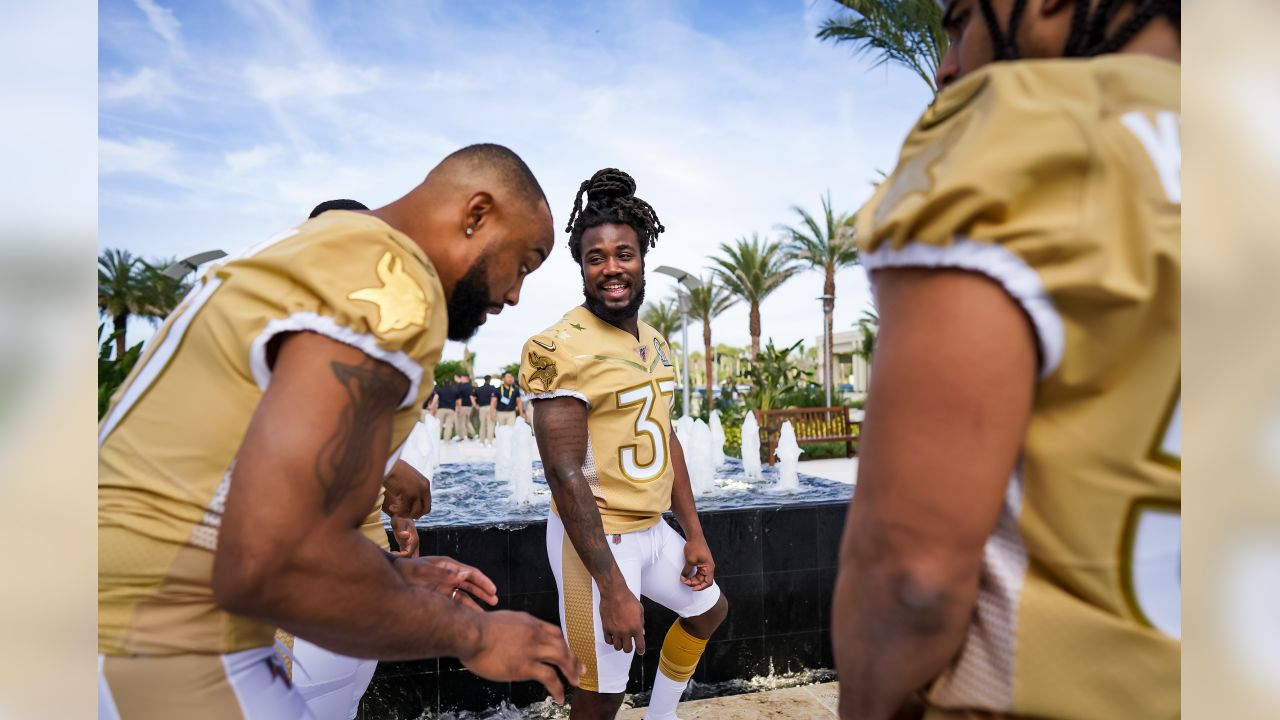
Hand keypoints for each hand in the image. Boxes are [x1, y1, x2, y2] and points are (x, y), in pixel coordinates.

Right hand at [383, 460, 430, 518]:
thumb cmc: (395, 470)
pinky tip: (391, 507)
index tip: (409, 512)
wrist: (389, 463)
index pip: (427, 504)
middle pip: (424, 510)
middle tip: (402, 513)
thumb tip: (412, 503)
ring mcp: (417, 492)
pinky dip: (398, 512)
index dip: (419, 511)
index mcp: (425, 484)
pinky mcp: (408, 494)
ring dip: (404, 514)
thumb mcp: (410, 479)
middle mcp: (424, 489)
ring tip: (394, 509)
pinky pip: (404, 510)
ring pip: (414, 512)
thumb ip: (414, 489)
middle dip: (414, 515)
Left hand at [389, 516, 418, 557]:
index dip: (399, 556)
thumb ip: (401, 527)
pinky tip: (391, 556)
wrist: (401, 515)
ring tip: (390, 559)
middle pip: (412, 559)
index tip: (390, 554)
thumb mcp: (399, 520)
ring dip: (402, 561)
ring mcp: (411, 546)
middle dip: (403, 563)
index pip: (408, 553)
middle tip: (391, 561)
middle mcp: (414, 545)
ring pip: (410, 559)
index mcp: (414, 539)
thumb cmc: (399, 517)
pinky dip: (400, 559)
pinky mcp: (406, 547)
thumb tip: (404, 535)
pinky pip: (405, 556)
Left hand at [394, 556, 498, 610]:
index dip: (483, 581)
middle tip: (494, 601)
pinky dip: (462, 610)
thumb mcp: (422, 571)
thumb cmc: (405, 571)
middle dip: (483, 592)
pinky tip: (469, 618)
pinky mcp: (437, 597)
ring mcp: (443, 587)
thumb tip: (464, 575)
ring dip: (474, 603)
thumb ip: (443, 573)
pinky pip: (454, 604)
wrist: (390, 579)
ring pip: (464, 596)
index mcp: (447, 566)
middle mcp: (448, 576)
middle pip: (470, 584)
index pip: (470, 573)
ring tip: (484, 614)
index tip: (492, 590)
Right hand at [461, 610, 583, 703]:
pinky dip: (557, 687)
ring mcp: (532, 649)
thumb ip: (513, 628)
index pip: (554, 632)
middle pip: (562, 645)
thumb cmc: (477, 628)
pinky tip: (559, 696)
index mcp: (529, 622)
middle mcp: (535, 633)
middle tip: (580, 669)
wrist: (469, 633)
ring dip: (571, 670)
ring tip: (575, 682)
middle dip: (573, 658)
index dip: (563, 643)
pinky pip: (549, 677)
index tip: (567, 652)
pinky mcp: (525, 666)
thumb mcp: (502, 621)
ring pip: (561, 658)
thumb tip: (514, 637)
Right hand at [599, 583, 644, 653]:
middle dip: (629, 648)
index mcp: (635, 627)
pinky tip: (613, 636)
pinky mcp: (606, 628)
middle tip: (629, 643)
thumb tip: (641, 632)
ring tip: (621, 639)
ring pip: (617, 647)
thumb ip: (641, 623)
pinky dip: (611, 640)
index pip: (639, 645)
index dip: (640, 650)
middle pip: (627, 649)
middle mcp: (625, 631)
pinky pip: (608, 640)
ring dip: (620, 644)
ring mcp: (614, 631)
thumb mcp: (640, 609)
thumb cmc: (628, 599)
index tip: (640, 651)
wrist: (614, 593)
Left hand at [681, 537, 714, 590]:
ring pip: (700, 577)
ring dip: (692, 579)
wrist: (695, 536)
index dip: (701, 587)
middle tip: (684, 581)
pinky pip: (698, 572)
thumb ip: (687, 571)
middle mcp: (709, 567)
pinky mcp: (702, 563)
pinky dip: (693, 575)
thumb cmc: (694, 547)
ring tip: (684, 579)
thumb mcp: (690, 560)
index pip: (708, 582)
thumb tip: (683, 578)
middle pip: (703, 580)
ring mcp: (706, 565)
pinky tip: (686, 575)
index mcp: (709, 567)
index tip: (692, 588)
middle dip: (693, 583)